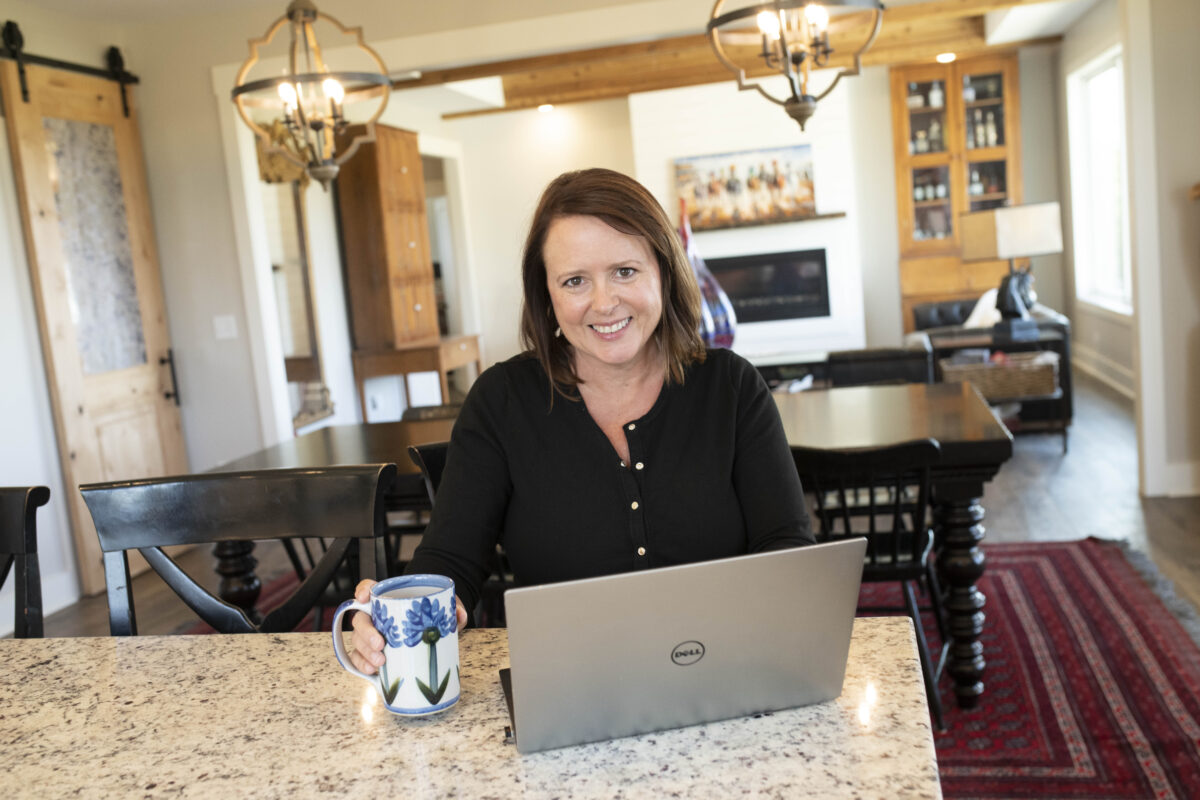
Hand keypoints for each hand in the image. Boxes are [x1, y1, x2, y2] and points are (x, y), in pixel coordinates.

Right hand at [348, 579, 468, 674]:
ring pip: (357, 640)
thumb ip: (453, 608)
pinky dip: (362, 665)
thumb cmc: (433, 616)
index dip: (363, 590)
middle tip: (381, 644)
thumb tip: (459, 615)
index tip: (364, 597)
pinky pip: (359, 659)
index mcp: (390, 599)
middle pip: (360, 619)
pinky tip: (372, 670)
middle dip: (367, 632)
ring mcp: (370, 635)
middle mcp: (375, 616)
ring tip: (380, 661)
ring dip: (365, 652)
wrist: (433, 631)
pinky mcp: (371, 653)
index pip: (369, 587)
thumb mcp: (445, 608)